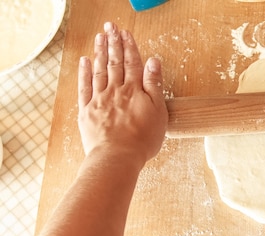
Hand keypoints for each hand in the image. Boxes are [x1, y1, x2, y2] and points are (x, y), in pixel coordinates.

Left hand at [77, 22, 167, 165]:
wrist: (117, 157)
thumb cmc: (142, 139)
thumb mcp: (158, 111)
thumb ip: (155, 84)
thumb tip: (153, 61)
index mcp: (134, 90)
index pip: (132, 63)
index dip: (130, 47)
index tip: (127, 34)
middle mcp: (116, 90)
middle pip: (115, 62)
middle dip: (113, 43)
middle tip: (111, 27)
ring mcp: (99, 99)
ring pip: (100, 70)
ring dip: (100, 52)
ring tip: (100, 37)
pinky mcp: (87, 111)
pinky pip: (84, 86)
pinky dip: (84, 72)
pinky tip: (85, 61)